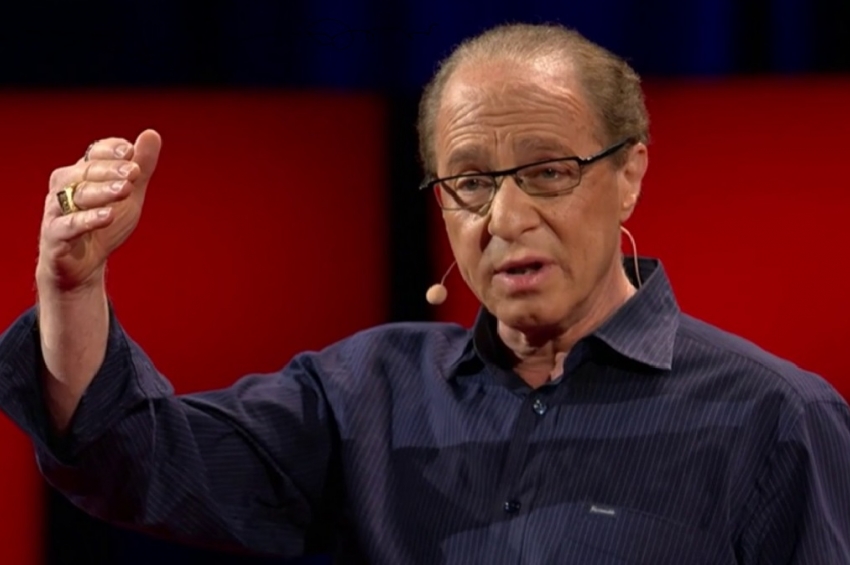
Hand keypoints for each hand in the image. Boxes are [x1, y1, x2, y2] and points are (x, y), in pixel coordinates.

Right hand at [36, 130, 161, 292]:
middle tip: (134, 171)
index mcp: (81, 173)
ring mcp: (57, 212)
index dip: (110, 151)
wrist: (82, 266)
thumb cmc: (103, 224)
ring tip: (124, 190)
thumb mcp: (129, 195)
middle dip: (110, 170)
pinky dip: (87, 220)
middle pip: (84, 172)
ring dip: (101, 191)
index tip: (130, 150)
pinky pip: (68, 226)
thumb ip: (141, 167)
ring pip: (76, 196)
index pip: (93, 154)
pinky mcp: (55, 237)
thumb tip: (152, 133)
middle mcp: (64, 188)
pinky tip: (107, 215)